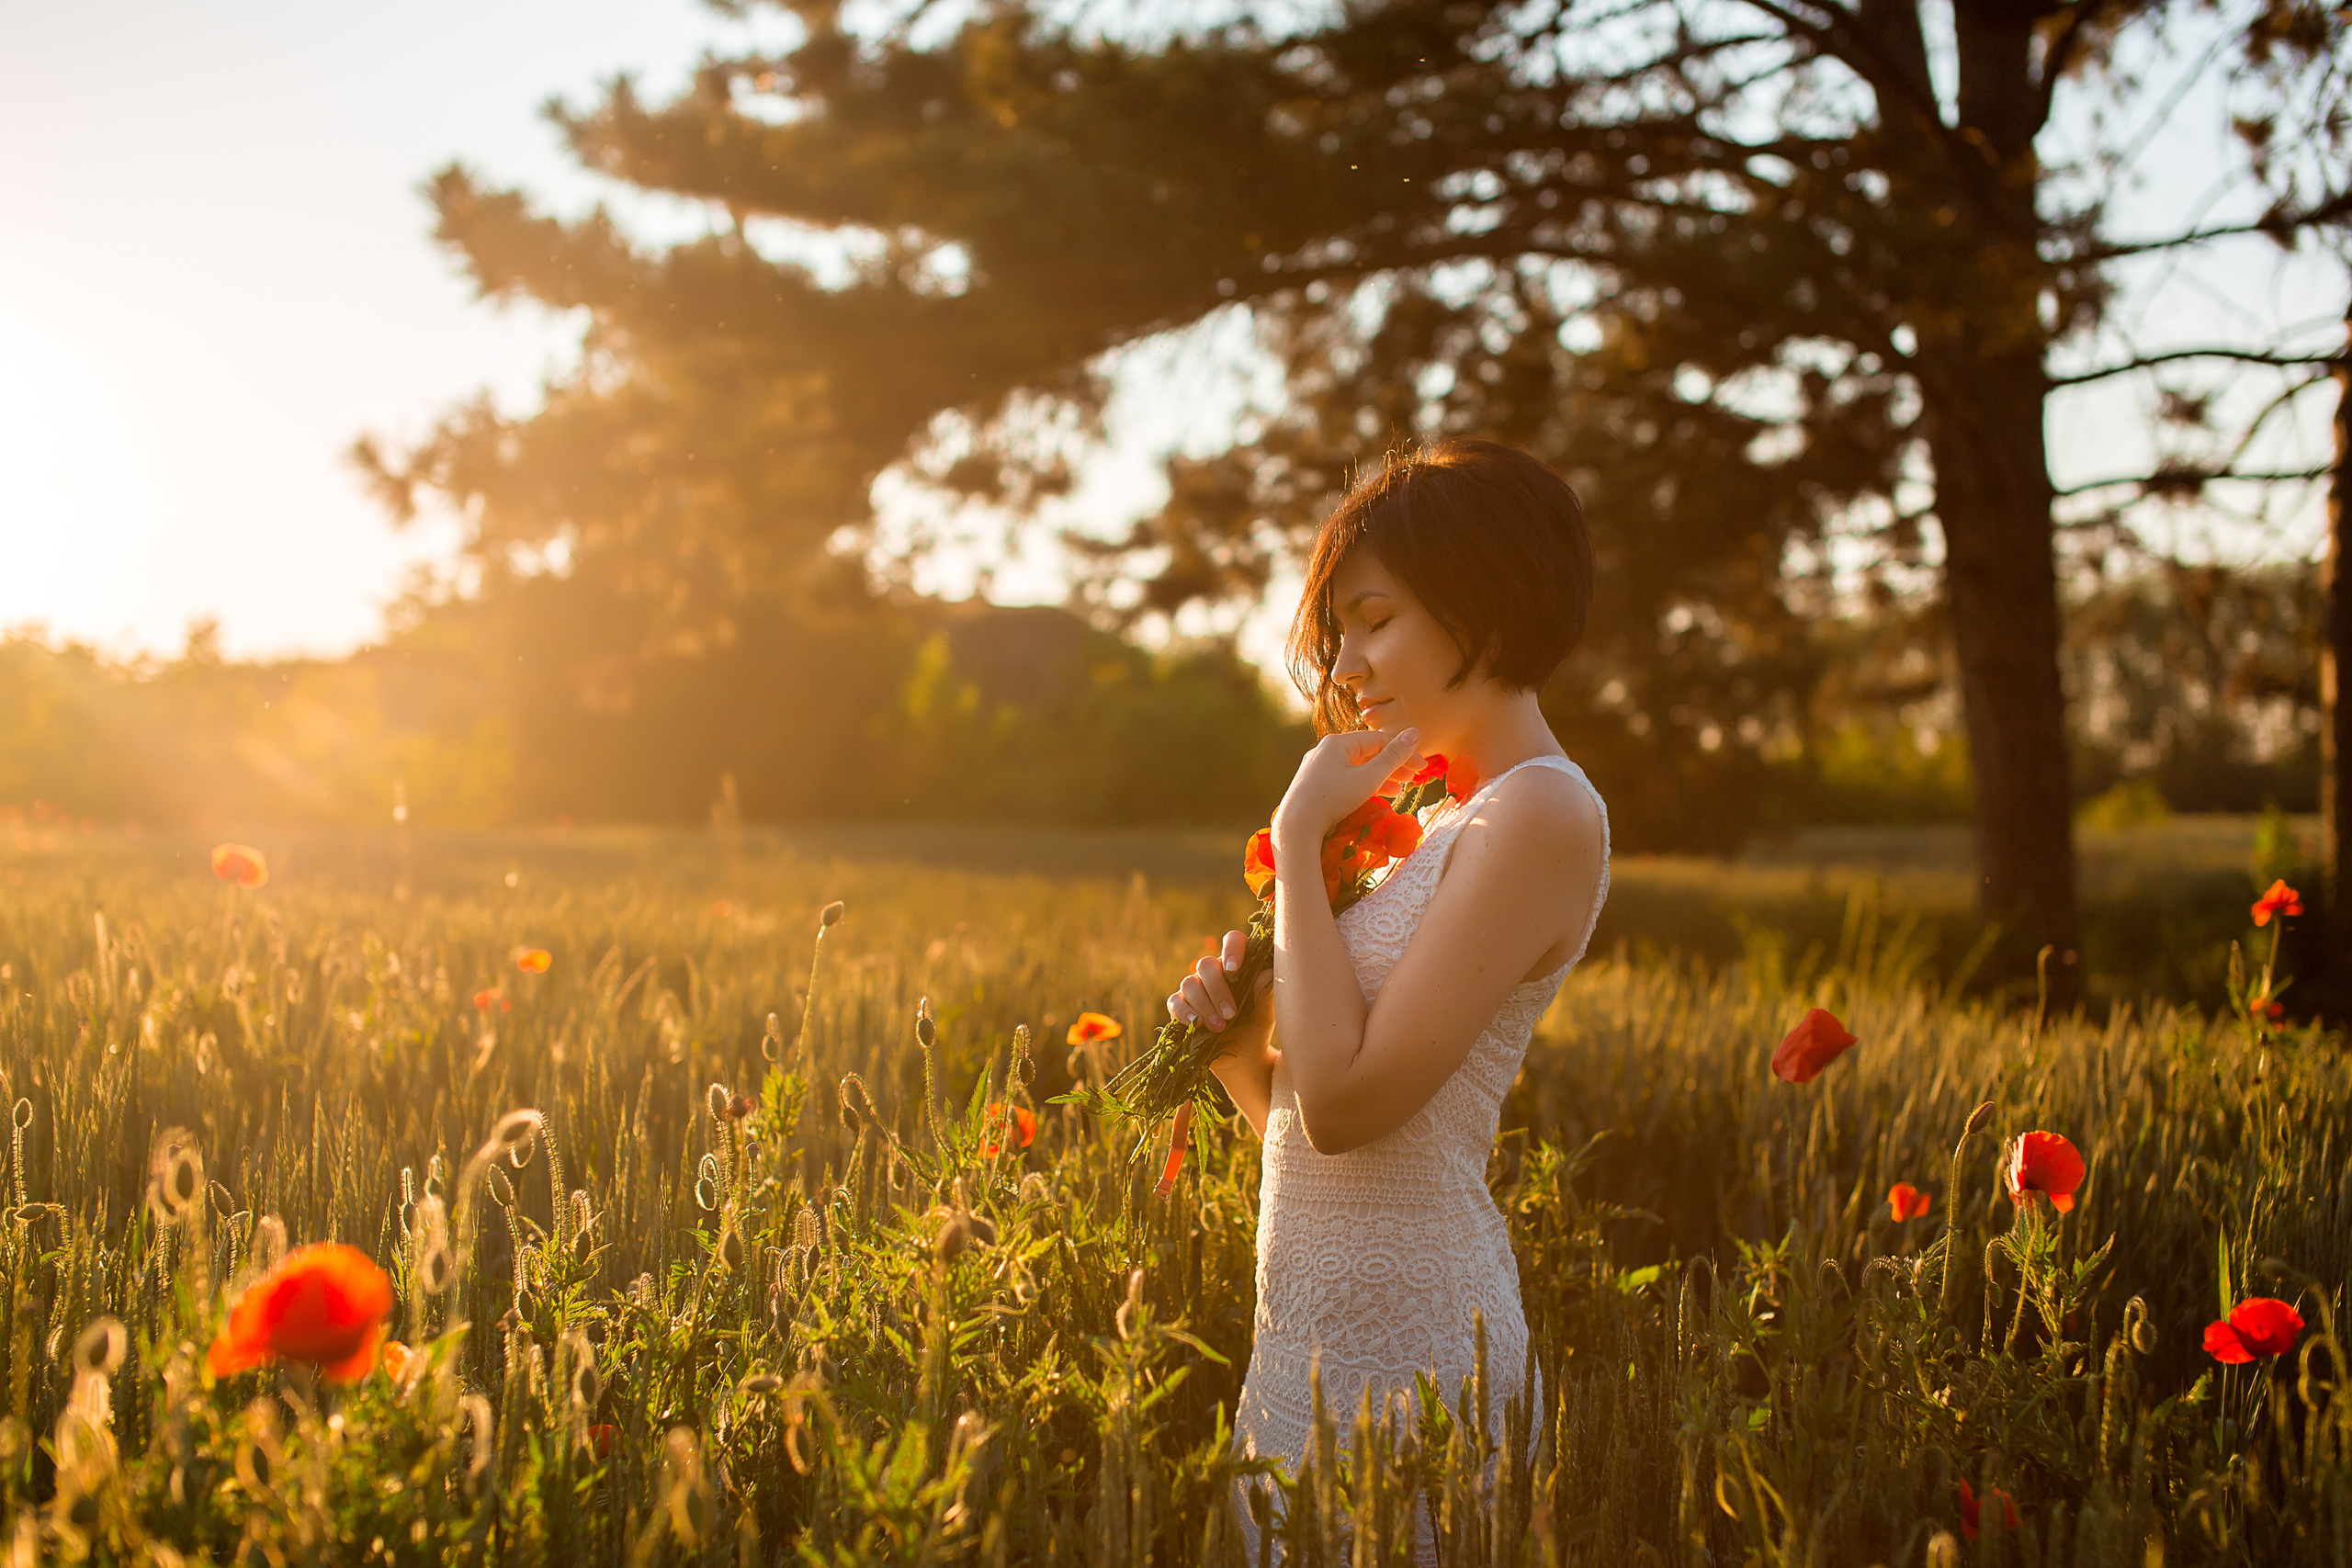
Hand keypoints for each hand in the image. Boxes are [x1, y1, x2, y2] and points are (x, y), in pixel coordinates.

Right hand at [1167, 928, 1275, 1058]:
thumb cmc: (1256, 1029)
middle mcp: (1214, 973)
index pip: (1233, 941)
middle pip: (1206, 964)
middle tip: (1231, 1014)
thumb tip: (1266, 974)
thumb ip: (1267, 995)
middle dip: (1217, 990)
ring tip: (1219, 1028)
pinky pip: (1175, 1002)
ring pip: (1189, 983)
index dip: (1231, 949)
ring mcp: (1195, 989)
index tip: (1234, 969)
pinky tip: (1197, 1025)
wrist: (1243, 1058)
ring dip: (1204, 1006)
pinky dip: (1185, 1013)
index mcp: (1237, 967)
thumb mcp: (1266, 1015)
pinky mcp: (1181, 1007)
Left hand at [1271, 726, 1422, 848]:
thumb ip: (1393, 757)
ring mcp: (1317, 768)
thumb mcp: (1369, 778)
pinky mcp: (1312, 785)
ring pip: (1355, 768)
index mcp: (1338, 742)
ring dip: (1379, 777)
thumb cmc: (1333, 799)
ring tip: (1398, 790)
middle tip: (1414, 779)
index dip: (1404, 753)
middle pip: (1367, 753)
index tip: (1422, 768)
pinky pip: (1343, 779)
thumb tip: (1415, 732)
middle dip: (1392, 766)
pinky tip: (1373, 796)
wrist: (1295, 825)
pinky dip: (1361, 785)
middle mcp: (1325, 750)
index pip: (1379, 741)